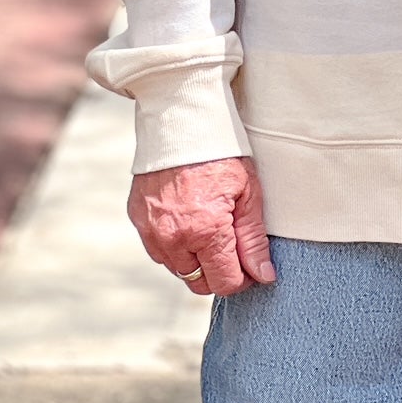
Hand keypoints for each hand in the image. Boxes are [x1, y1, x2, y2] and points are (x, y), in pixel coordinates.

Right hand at [128, 157, 276, 296]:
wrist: (181, 119)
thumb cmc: (220, 151)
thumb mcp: (248, 192)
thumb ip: (254, 239)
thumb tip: (263, 275)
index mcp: (205, 230)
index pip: (224, 283)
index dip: (242, 279)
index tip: (251, 266)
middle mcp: (173, 237)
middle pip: (198, 282)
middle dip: (219, 272)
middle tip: (233, 248)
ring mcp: (151, 231)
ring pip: (177, 268)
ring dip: (196, 260)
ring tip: (211, 227)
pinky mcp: (138, 220)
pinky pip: (159, 250)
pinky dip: (175, 245)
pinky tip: (190, 220)